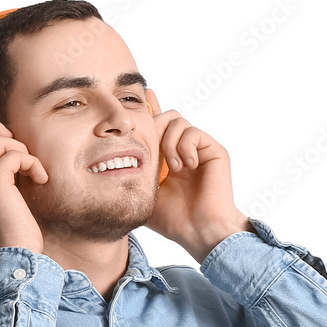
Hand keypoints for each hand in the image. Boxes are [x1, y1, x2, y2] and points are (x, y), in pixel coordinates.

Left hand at [144, 90, 252, 261]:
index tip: (142, 96)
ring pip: (177, 122)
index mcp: (168, 158)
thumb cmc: (173, 219)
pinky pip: (192, 131)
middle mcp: (183, 150)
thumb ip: (133, 171)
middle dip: (155, 128)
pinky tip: (186, 166)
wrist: (198, 230)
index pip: (158, 127)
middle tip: (156, 153)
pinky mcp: (213, 150)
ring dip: (169, 143)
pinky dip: (185, 146)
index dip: (150, 110)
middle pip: (166, 118)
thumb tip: (113, 158)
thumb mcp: (143, 192)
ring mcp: (198, 150)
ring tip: (174, 168)